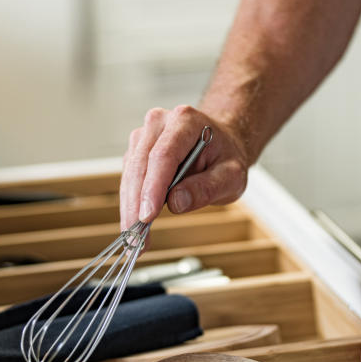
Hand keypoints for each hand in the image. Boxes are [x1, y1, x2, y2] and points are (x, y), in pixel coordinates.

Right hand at [119, 105, 249, 230]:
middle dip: (136, 205)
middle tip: (137, 239)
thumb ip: (207, 188)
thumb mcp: (231, 176)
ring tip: (135, 240)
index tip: (147, 217)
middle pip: (140, 165)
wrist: (221, 144)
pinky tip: (135, 224)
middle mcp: (160, 123)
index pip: (163, 155)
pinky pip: (129, 178)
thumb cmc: (225, 158)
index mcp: (186, 121)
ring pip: (130, 174)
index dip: (153, 188)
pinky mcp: (136, 151)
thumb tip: (176, 202)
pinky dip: (131, 203)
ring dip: (130, 208)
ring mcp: (145, 136)